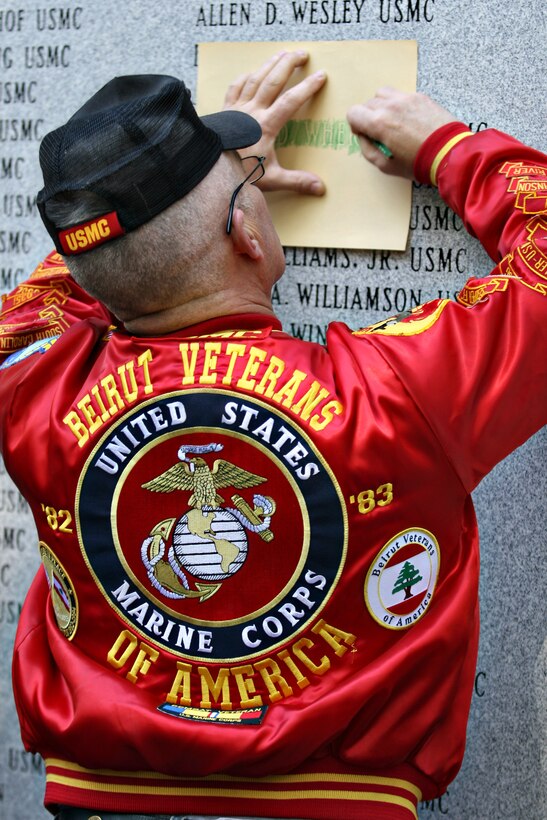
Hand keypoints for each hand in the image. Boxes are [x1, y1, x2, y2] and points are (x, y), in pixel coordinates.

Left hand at [223, 51, 326, 195]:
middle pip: (273, 80)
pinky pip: (236, 86)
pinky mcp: (226, 110)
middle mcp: (252, 112)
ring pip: (256, 78)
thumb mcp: (271, 179)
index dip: (306, 87)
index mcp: (266, 126)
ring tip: (283, 53)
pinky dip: (246, 77)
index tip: (320, 76)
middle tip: (303, 54)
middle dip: (289, 64)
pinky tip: (253, 72)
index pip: (290, 101)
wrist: (208, 169)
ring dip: (271, 63)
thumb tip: (320, 188)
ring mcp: (237, 108)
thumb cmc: (238, 174)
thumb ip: (296, 181)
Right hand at [347, 88, 454, 178]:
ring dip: (383, 105)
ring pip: (383, 94)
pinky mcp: (421, 97)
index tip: (364, 133)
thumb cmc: (418, 163)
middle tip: (381, 132)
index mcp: (378, 123)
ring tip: (393, 121)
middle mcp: (390, 106)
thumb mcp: (386, 166)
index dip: (356, 124)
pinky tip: (409, 119)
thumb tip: (363, 137)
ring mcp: (407, 98)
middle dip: (370, 117)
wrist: (449, 154)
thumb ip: (368, 150)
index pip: (353, 112)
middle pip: (368, 103)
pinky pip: (402, 95)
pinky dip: (400, 105)